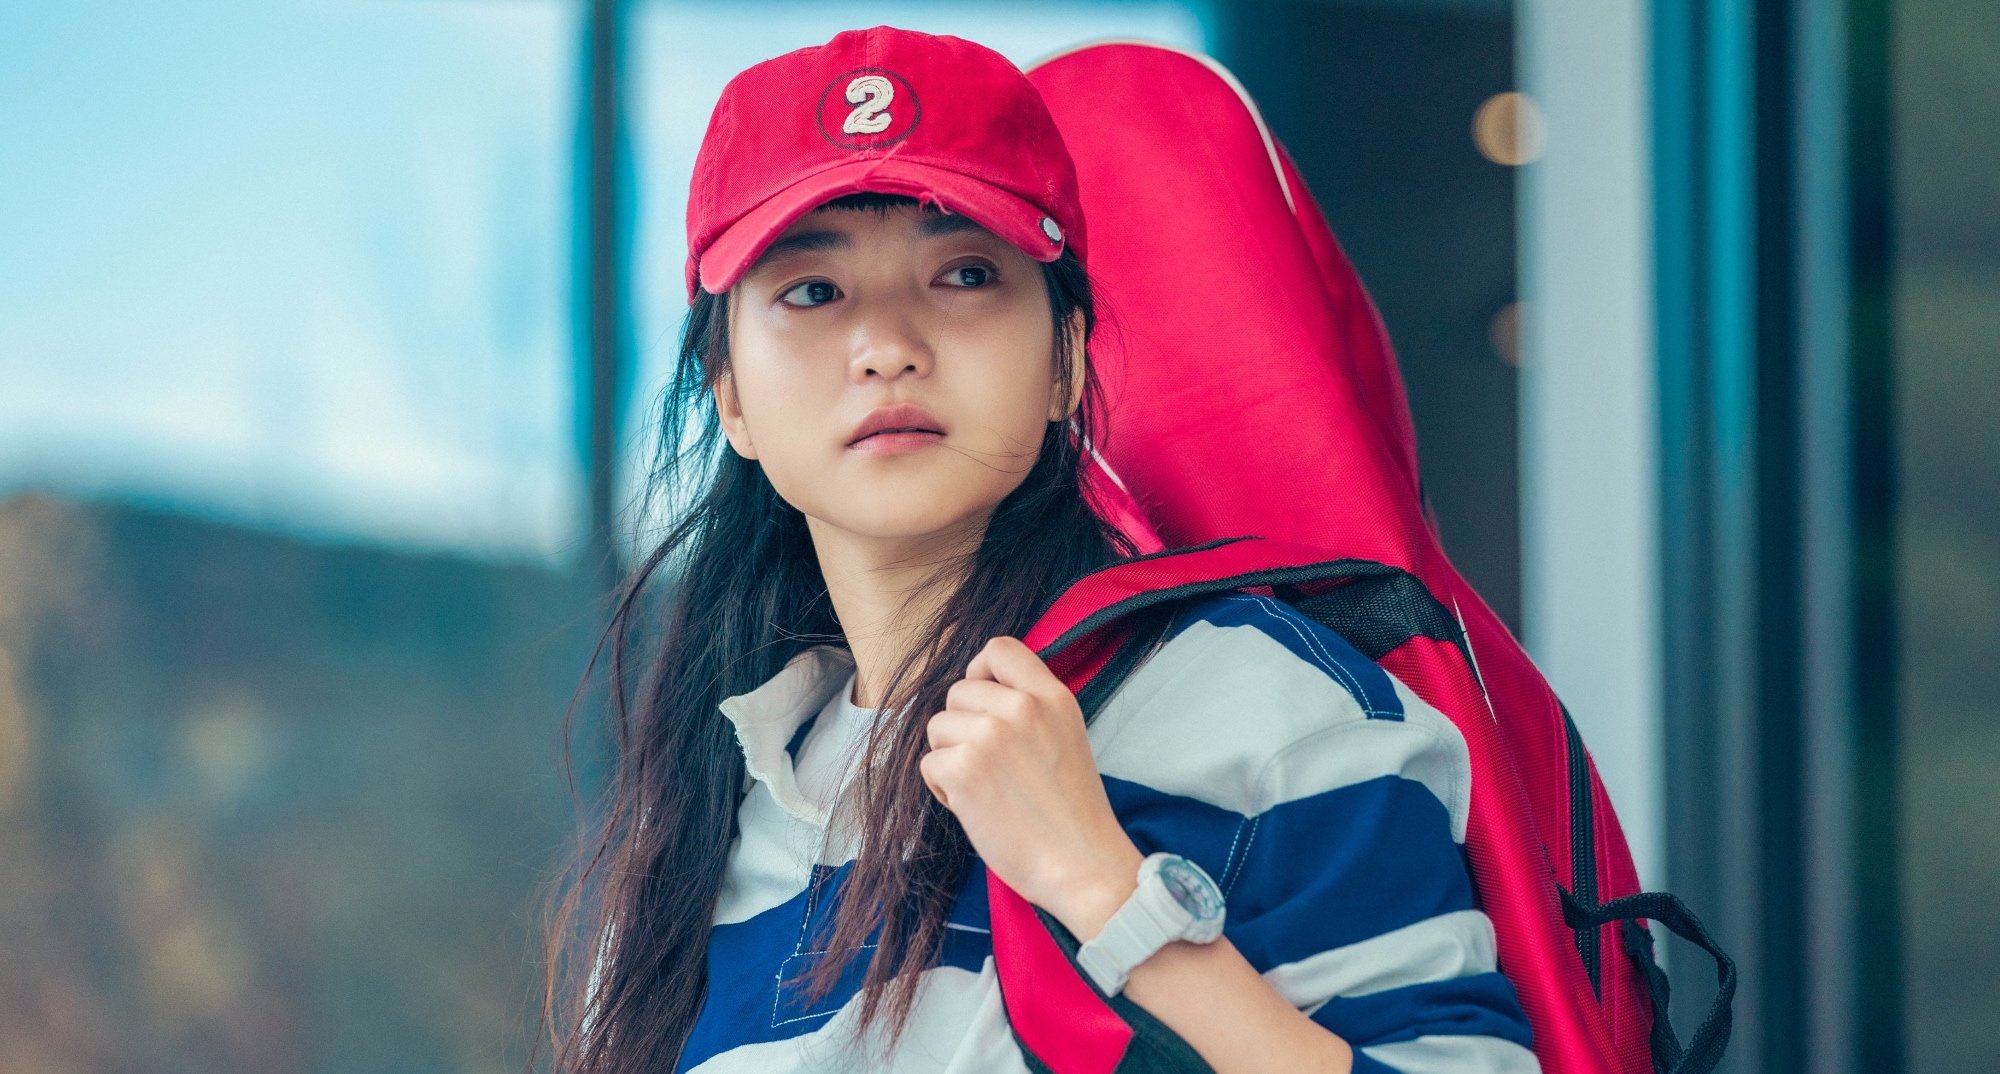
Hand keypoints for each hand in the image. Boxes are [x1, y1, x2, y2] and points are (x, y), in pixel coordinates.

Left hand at [920, 636, 1144, 937]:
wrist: (1082, 864)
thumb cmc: (1074, 813)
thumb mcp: (1066, 736)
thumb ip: (1032, 708)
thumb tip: (981, 692)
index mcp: (1051, 696)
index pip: (999, 648)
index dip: (980, 672)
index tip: (983, 703)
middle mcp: (1020, 707)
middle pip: (958, 692)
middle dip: (962, 727)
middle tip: (989, 765)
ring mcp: (988, 736)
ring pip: (938, 727)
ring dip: (950, 758)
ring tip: (983, 789)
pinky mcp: (963, 769)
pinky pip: (929, 764)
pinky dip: (943, 790)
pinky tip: (974, 808)